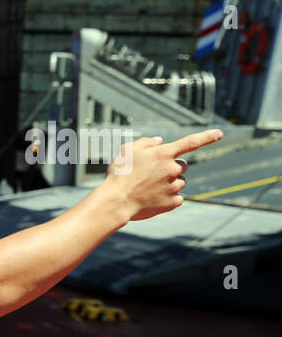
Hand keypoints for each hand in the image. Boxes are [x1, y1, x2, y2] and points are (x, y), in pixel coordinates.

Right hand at [104, 129, 221, 221]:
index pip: (191, 142)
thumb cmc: (119, 174)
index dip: (207, 137)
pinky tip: (153, 199)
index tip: (220, 134)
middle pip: (182, 166)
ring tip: (149, 189)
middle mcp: (172, 169)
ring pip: (179, 182)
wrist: (116, 202)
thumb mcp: (126, 151)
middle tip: (152, 175)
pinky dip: (168, 198)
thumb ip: (145, 142)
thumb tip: (160, 141)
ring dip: (169, 183)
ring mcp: (174, 186)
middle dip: (171, 168)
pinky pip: (177, 198)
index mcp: (163, 154)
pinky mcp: (172, 202)